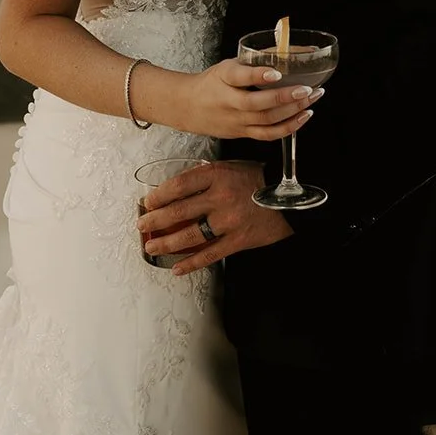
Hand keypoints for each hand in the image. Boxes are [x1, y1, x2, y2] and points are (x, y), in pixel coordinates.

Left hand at [139, 160, 292, 274]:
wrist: (292, 197)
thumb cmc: (260, 179)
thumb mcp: (233, 167)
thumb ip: (208, 176)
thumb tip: (181, 187)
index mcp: (217, 175)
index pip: (180, 185)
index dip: (160, 195)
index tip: (148, 201)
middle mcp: (220, 198)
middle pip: (180, 211)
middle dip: (156, 220)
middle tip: (143, 225)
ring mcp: (229, 221)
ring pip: (190, 235)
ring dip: (167, 243)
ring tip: (152, 247)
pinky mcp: (238, 240)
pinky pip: (210, 254)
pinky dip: (191, 263)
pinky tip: (176, 267)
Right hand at [180, 57, 323, 141]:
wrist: (187, 107)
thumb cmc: (211, 83)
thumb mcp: (226, 66)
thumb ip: (252, 62)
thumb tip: (285, 52)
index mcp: (223, 78)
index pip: (239, 76)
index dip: (258, 75)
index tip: (276, 72)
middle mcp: (229, 101)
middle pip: (257, 104)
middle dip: (285, 97)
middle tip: (306, 88)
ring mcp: (236, 121)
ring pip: (266, 121)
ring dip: (293, 111)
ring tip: (311, 99)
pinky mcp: (242, 133)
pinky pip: (267, 134)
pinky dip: (288, 127)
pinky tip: (303, 116)